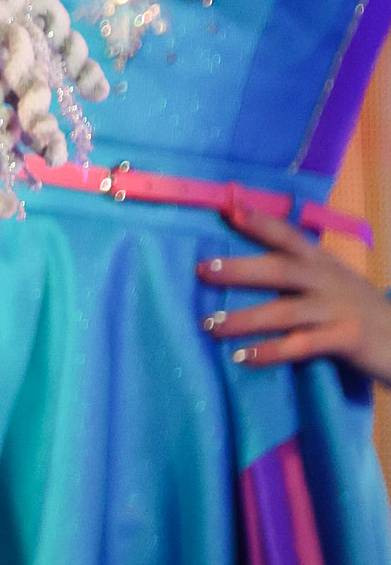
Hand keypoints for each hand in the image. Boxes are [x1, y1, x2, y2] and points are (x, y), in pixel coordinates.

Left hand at [198, 207, 390, 382]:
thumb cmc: (361, 310)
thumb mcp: (335, 280)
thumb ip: (303, 269)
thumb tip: (251, 264)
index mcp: (323, 260)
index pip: (287, 234)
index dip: (258, 221)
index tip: (227, 208)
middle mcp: (327, 278)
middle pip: (278, 269)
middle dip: (239, 269)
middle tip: (202, 271)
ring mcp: (337, 308)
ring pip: (283, 311)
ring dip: (244, 318)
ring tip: (211, 325)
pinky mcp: (346, 339)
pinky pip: (300, 345)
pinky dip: (269, 351)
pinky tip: (242, 357)